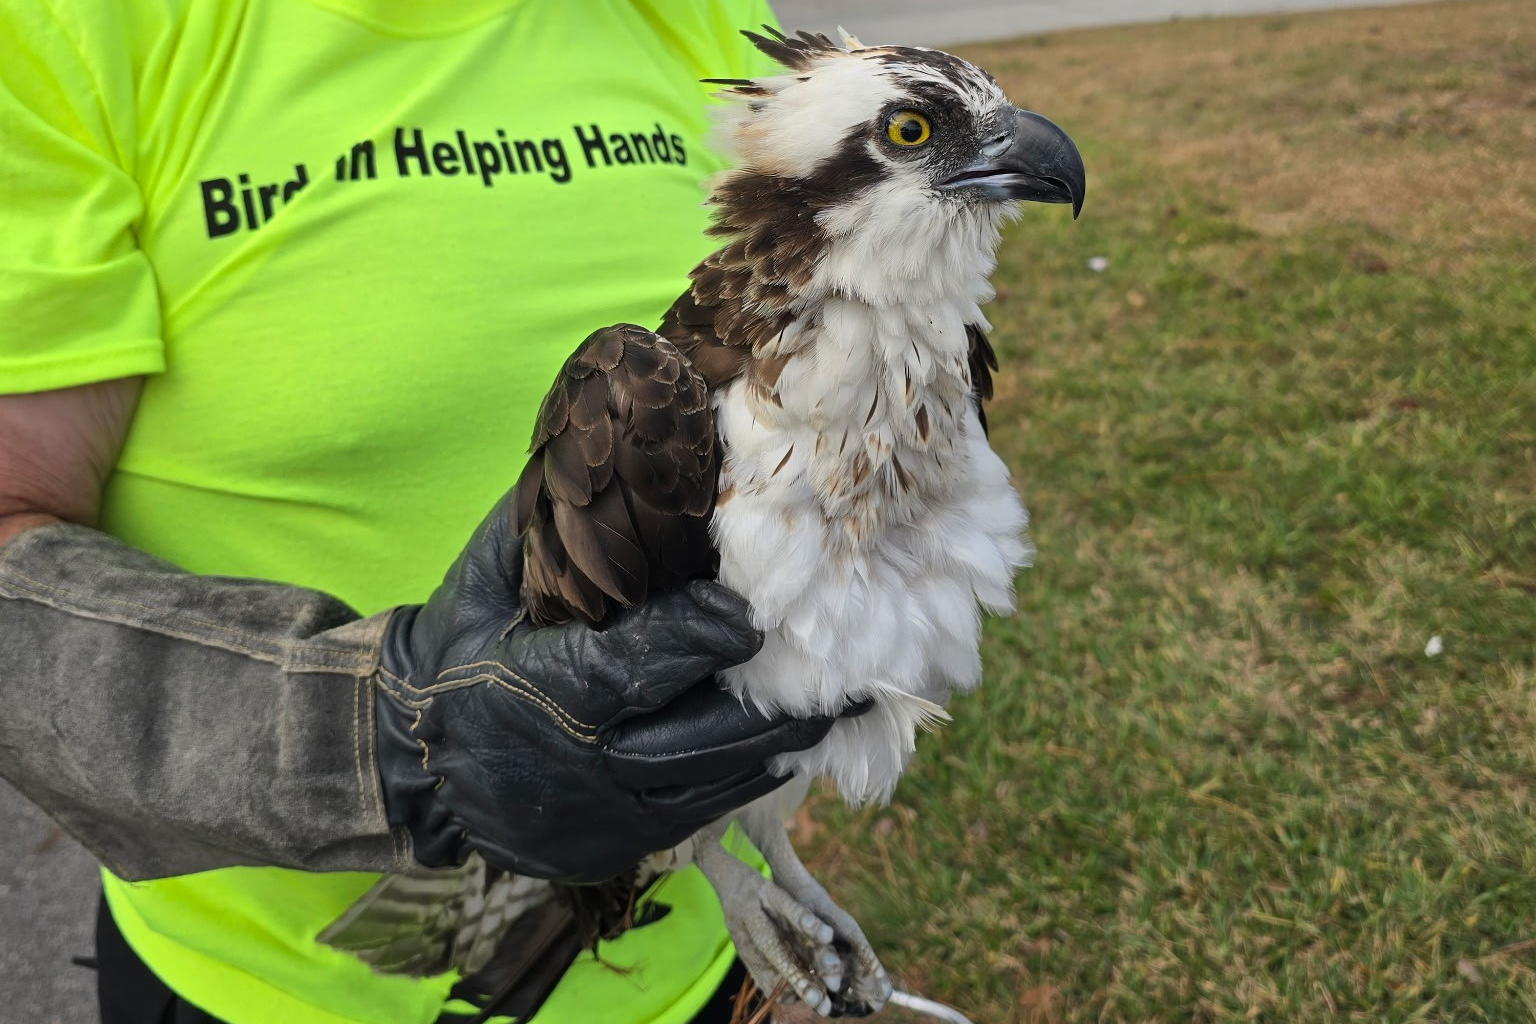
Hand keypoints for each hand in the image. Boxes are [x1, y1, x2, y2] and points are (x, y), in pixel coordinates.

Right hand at [374, 490, 836, 882]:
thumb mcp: (483, 581)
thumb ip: (546, 529)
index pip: (632, 667)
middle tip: (844, 673)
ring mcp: (603, 812)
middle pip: (697, 739)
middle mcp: (580, 763)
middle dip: (777, 706)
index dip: (696, 639)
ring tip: (838, 707)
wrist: (411, 758)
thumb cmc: (457, 651)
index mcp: (542, 690)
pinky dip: (745, 778)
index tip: (753, 614)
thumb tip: (606, 448)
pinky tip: (787, 747)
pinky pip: (699, 813)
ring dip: (777, 745)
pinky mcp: (617, 844)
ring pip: (710, 782)